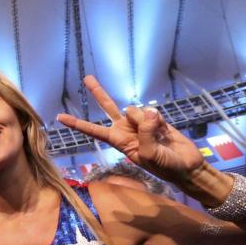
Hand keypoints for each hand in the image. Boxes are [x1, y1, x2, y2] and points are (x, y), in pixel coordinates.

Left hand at [57, 75, 204, 184]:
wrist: (186, 165)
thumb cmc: (164, 166)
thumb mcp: (149, 154)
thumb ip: (145, 132)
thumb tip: (146, 111)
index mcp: (119, 141)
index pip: (94, 131)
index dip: (77, 124)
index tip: (60, 118)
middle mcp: (126, 130)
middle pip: (108, 107)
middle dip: (98, 92)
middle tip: (86, 78)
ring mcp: (140, 123)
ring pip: (136, 110)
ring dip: (147, 121)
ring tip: (157, 137)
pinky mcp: (156, 118)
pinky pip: (153, 112)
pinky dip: (159, 120)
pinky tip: (165, 132)